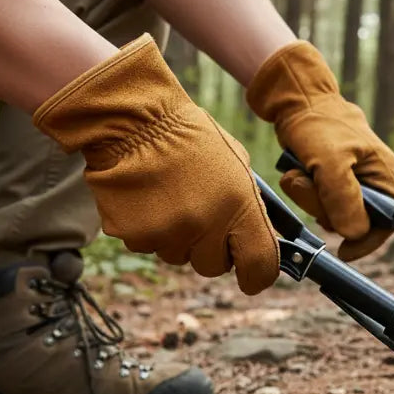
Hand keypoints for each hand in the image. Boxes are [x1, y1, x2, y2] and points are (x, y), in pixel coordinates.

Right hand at [33, 35, 279, 294]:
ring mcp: (168, 234)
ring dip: (177, 237)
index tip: (250, 274)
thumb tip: (258, 237)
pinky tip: (146, 197)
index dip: (257, 275)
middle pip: (213, 266)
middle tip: (200, 214)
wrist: (132, 118)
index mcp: (239, 207)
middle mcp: (206, 226)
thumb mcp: (236, 164)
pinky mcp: (133, 236)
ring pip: (178, 256)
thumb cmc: (189, 137)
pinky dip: (147, 229)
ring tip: (169, 196)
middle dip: (210, 248)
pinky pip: (147, 245)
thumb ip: (248, 206)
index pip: (261, 266)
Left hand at [246, 42, 393, 260]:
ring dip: (310, 199)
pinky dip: (304, 191)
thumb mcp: (330, 161)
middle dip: (326, 210)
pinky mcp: (329, 175)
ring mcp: (349, 177)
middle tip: (307, 187)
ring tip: (298, 174)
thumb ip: (343, 198)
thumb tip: (354, 232)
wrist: (294, 96)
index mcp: (382, 173)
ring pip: (332, 210)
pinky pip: (318, 198)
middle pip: (355, 218)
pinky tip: (296, 172)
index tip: (343, 252)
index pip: (387, 221)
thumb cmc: (317, 124)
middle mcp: (370, 177)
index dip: (368, 241)